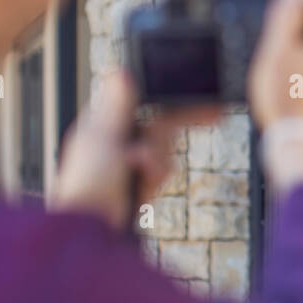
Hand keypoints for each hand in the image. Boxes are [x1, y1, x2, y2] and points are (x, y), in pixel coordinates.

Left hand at [52, 70, 219, 228]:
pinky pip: (161, 170)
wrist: (91, 232)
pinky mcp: (136, 181)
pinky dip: (157, 177)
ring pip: (163, 148)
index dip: (173, 95)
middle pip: (160, 124)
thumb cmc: (87, 186)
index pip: (145, 98)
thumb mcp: (103, 138)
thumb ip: (116, 105)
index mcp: (102, 121)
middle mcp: (114, 137)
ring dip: (158, 162)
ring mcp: (126, 161)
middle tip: (215, 118)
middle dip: (164, 138)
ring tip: (143, 176)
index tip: (201, 94)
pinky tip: (145, 189)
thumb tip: (120, 70)